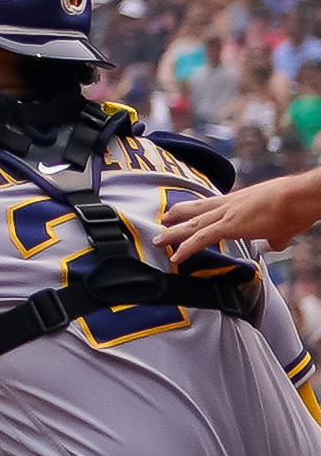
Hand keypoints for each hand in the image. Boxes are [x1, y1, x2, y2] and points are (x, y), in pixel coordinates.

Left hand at [170, 169, 320, 254]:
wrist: (297, 198)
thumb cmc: (295, 207)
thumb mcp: (281, 223)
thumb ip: (274, 235)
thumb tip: (275, 244)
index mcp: (238, 201)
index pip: (210, 205)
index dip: (196, 209)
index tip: (183, 213)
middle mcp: (228, 205)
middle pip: (195, 210)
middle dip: (177, 216)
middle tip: (162, 221)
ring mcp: (226, 214)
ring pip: (192, 224)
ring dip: (174, 234)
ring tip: (158, 240)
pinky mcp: (229, 226)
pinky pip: (201, 239)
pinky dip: (187, 248)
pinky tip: (176, 256)